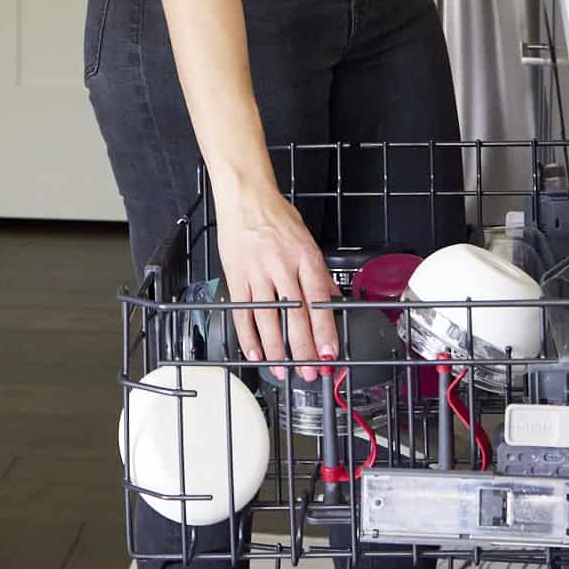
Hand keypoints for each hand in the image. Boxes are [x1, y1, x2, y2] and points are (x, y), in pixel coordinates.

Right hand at [214, 177, 338, 379]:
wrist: (246, 197)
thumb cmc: (277, 216)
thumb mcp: (307, 240)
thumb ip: (319, 272)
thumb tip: (332, 301)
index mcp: (305, 257)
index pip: (318, 301)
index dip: (325, 331)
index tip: (329, 353)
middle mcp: (282, 266)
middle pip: (294, 316)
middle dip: (304, 349)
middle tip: (310, 372)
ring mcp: (257, 273)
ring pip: (267, 319)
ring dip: (276, 350)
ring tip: (283, 370)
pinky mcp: (236, 277)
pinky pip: (242, 313)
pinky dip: (248, 337)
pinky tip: (255, 354)